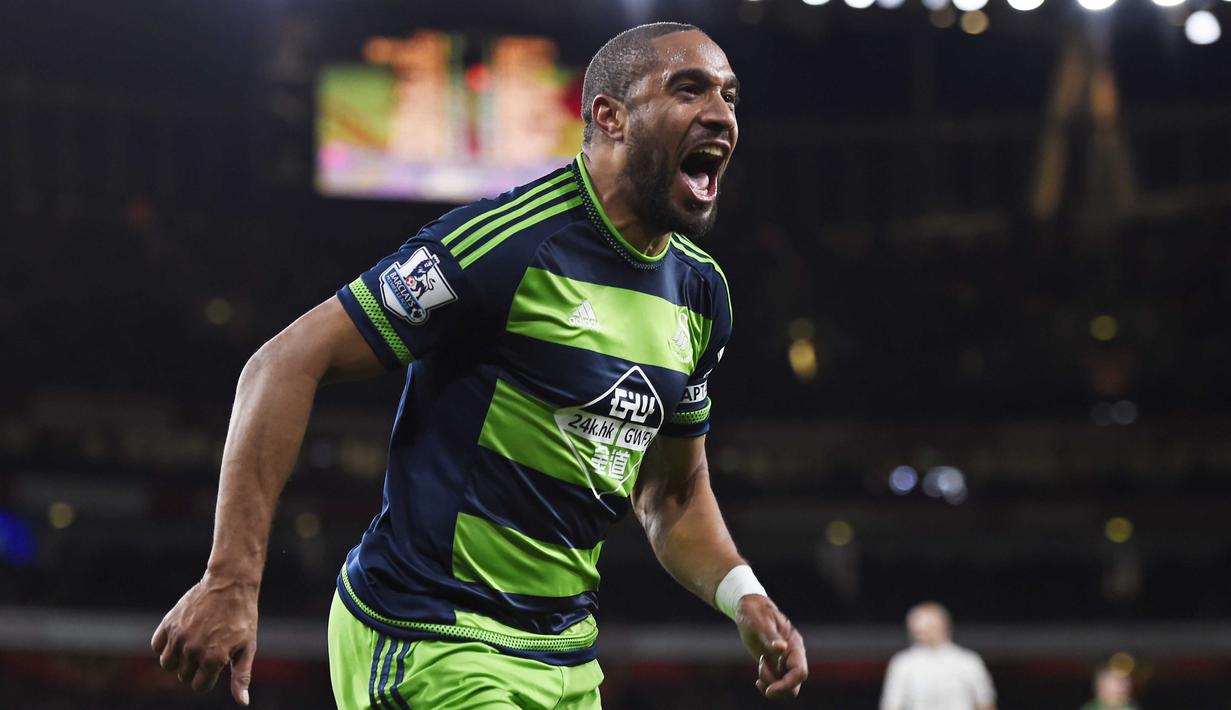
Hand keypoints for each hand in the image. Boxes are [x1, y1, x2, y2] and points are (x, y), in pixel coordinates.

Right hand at [151, 572, 258, 705]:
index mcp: (214, 659)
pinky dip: (164, 645)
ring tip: (193, 644)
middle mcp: (193, 650)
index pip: (199, 686)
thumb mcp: (247, 647)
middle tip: (209, 646)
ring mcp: (179, 636)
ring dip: (178, 659)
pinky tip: (180, 636)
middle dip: (195, 667)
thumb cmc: (242, 617)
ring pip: (167, 664)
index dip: (208, 677)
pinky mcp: (169, 623)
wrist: (231, 584)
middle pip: (183, 676)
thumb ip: (241, 676)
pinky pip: (156, 646)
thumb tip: (242, 703)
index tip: (217, 662)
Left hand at [735, 595, 807, 699]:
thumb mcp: (761, 623)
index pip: (799, 672)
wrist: (750, 609)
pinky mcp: (776, 664)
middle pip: (795, 684)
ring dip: (772, 684)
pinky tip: (758, 680)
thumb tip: (782, 648)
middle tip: (759, 680)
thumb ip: (771, 636)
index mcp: (794, 644)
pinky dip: (768, 685)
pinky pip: (778, 683)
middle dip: (779, 688)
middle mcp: (793, 655)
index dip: (787, 684)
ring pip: (787, 686)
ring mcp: (785, 661)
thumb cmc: (756, 613)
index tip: (769, 690)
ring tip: (760, 665)